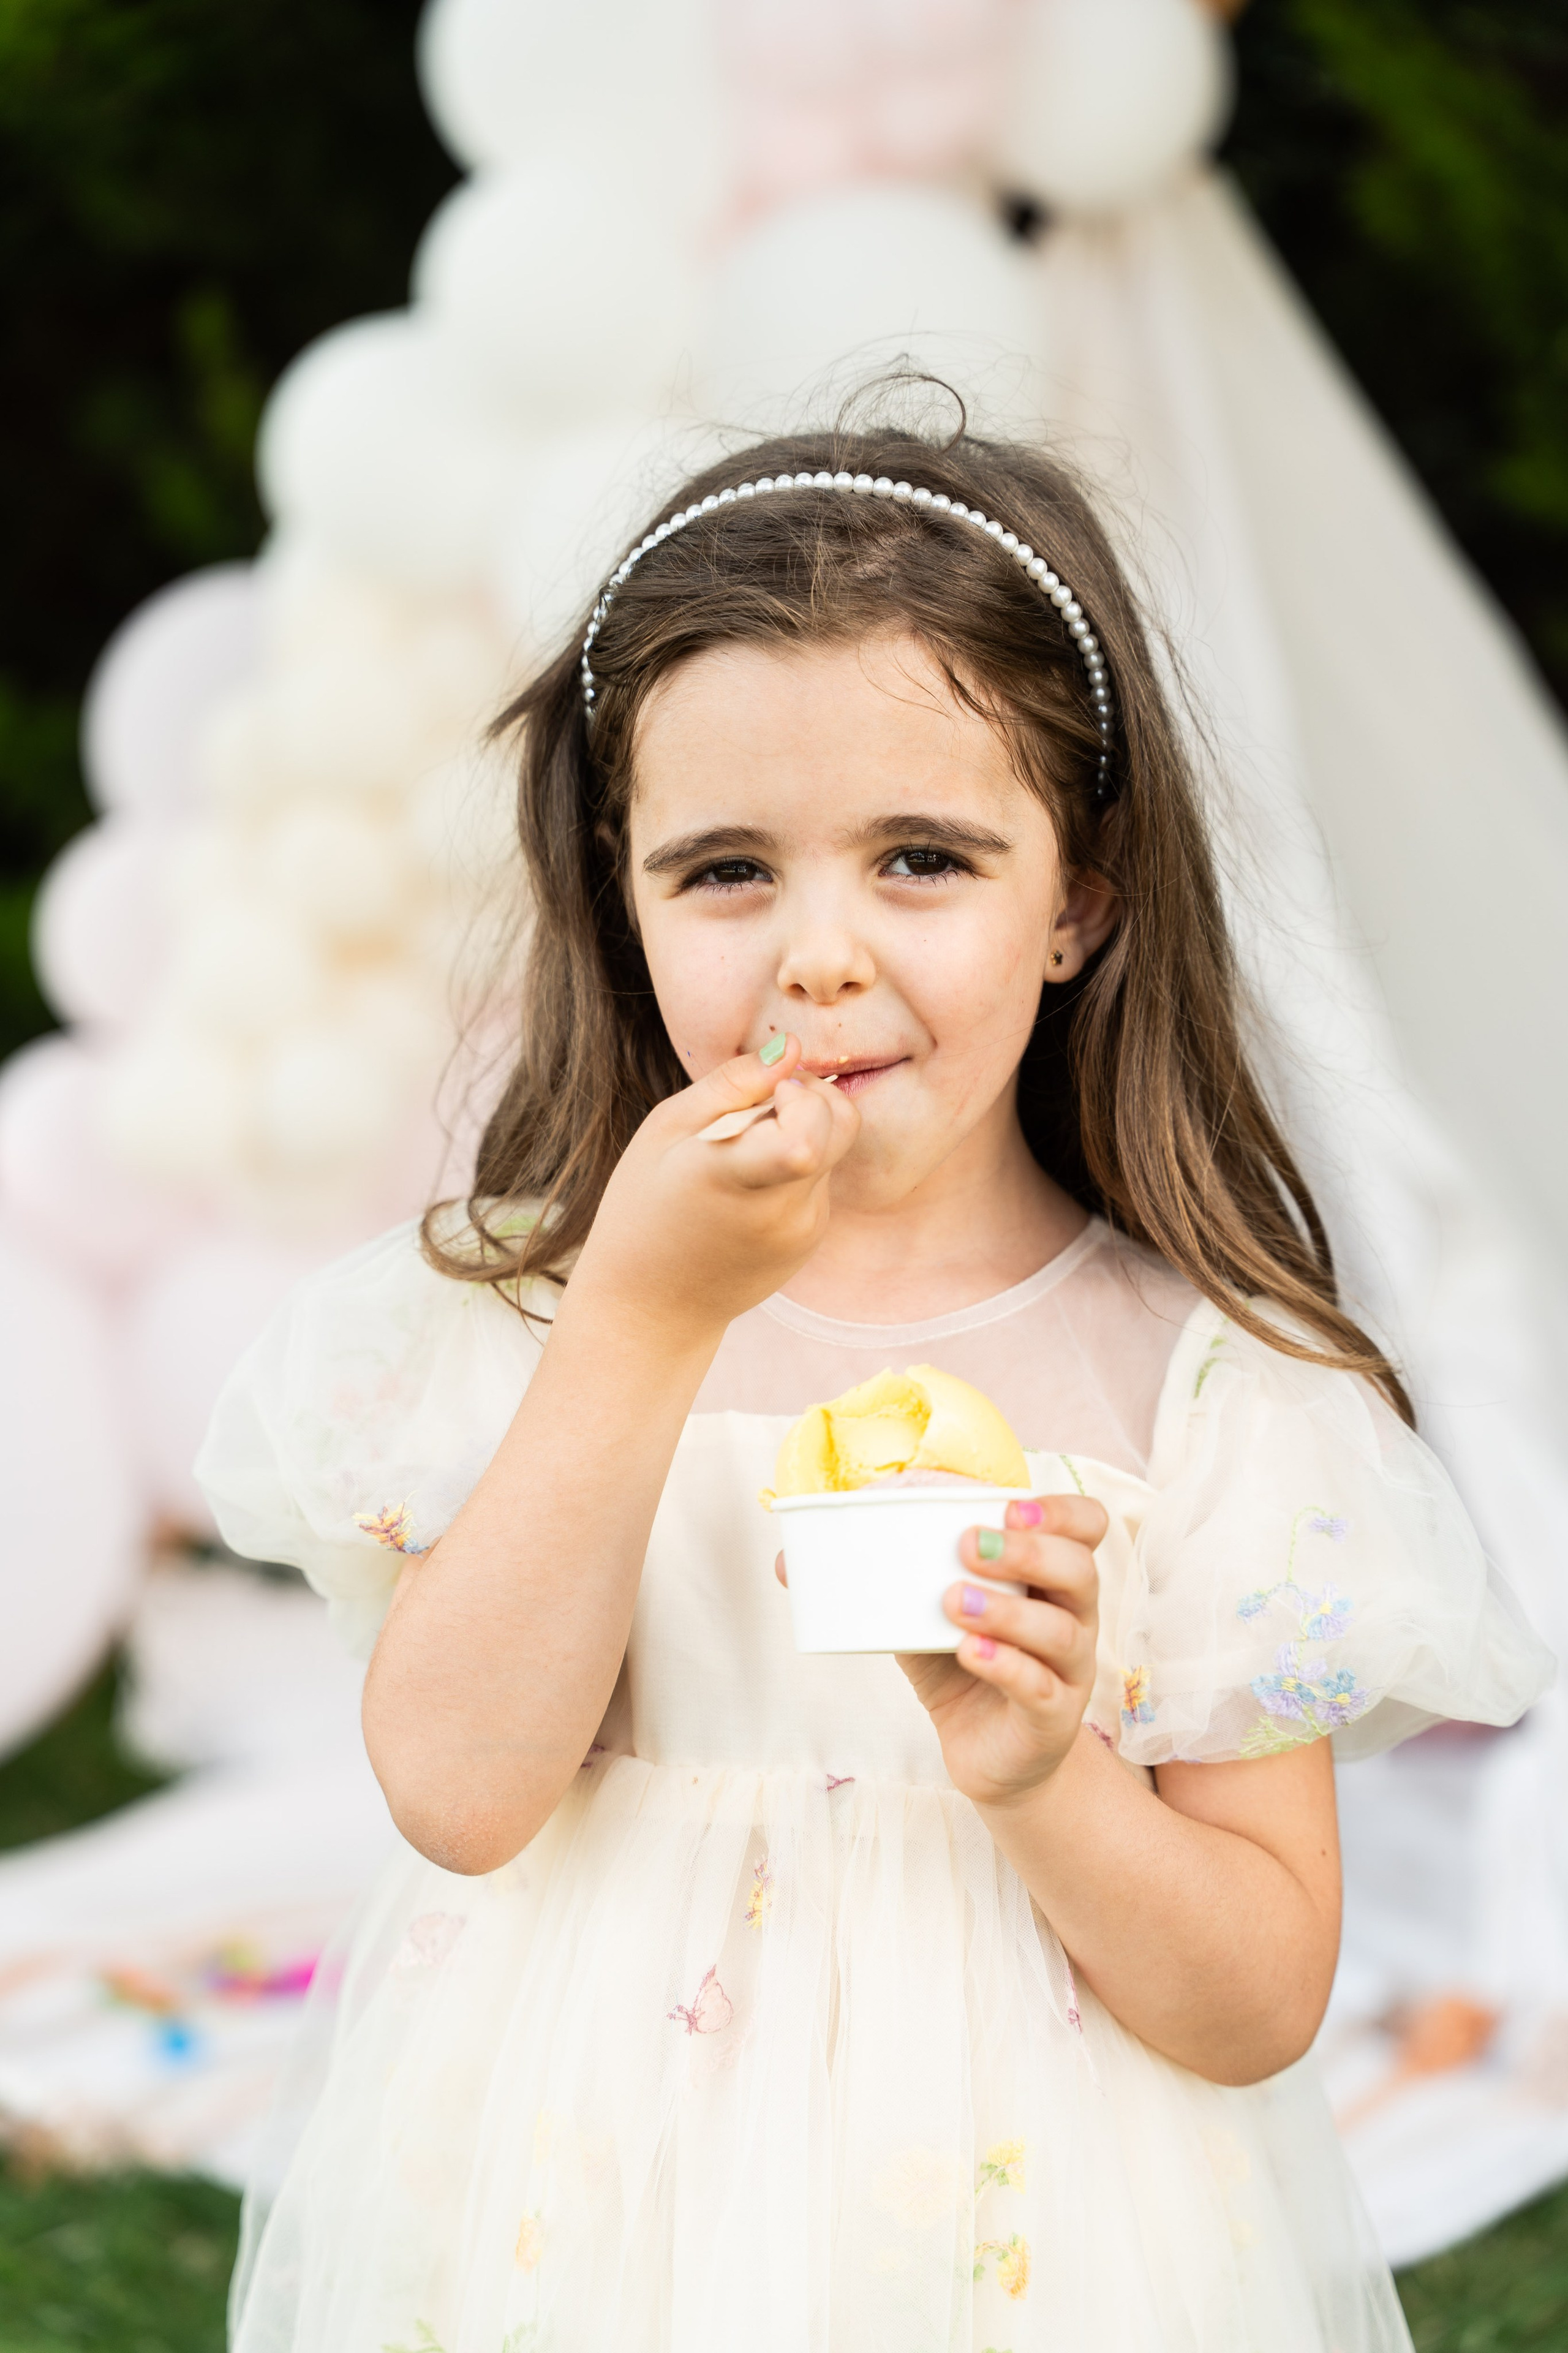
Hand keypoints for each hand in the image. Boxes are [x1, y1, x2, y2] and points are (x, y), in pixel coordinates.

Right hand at [569, 1037, 859, 1346]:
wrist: (653, 1307)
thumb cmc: (643, 1209)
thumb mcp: (665, 1131)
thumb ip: (731, 1084)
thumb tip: (792, 1048)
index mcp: (731, 1178)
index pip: (807, 1138)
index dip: (801, 1095)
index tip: (767, 1093)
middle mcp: (779, 1210)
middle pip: (842, 1124)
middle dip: (810, 1094)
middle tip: (759, 1106)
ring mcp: (802, 1231)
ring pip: (834, 1148)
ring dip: (801, 1130)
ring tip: (744, 1151)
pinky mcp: (810, 1241)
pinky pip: (821, 1180)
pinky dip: (796, 1166)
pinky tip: (748, 1188)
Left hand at [898, 1495, 1105, 1810]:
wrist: (986, 1754)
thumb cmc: (962, 1667)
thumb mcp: (931, 1614)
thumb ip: (903, 1577)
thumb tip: (820, 1547)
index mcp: (1053, 1579)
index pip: (1087, 1528)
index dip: (1060, 1511)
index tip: (1008, 1508)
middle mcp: (1074, 1619)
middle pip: (1080, 1572)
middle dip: (1028, 1552)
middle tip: (968, 1545)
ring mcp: (1070, 1672)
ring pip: (1061, 1632)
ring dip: (1007, 1610)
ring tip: (955, 1601)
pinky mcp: (1053, 1719)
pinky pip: (1040, 1688)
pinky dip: (1004, 1665)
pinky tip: (969, 1651)